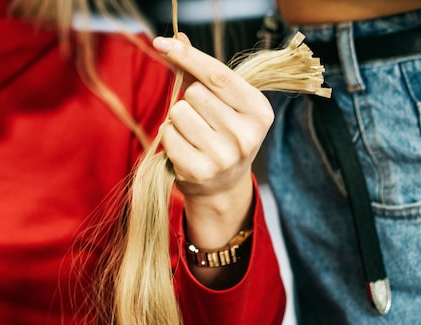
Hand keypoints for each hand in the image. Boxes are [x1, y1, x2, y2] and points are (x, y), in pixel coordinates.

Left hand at [152, 34, 273, 248]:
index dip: (187, 56)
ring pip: (178, 112)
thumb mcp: (226, 105)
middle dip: (190, 101)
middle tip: (203, 121)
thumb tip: (178, 40)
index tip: (162, 43)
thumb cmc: (223, 136)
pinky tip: (184, 149)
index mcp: (259, 111)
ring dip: (178, 120)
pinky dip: (169, 137)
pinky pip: (168, 134)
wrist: (222, 188)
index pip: (217, 74)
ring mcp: (222, 156)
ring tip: (194, 135)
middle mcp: (245, 134)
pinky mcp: (198, 171)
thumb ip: (203, 73)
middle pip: (194, 93)